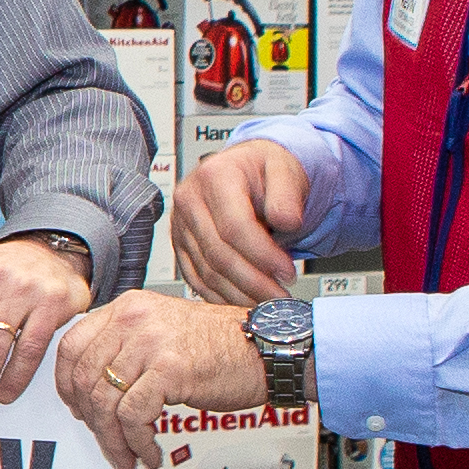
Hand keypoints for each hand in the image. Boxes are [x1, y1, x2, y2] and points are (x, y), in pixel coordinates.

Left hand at [48, 289, 272, 468]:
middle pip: (84, 378)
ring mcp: (151, 342)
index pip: (71, 346)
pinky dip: (137, 442)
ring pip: (106, 401)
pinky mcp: (170, 369)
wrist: (268, 349)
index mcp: (127, 308)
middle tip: (106, 443)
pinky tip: (150, 451)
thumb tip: (92, 390)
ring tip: (128, 456)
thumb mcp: (162, 333)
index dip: (66, 385)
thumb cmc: (222, 346)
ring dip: (114, 440)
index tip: (76, 409)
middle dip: (91, 421)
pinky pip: (133, 416)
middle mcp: (134, 319)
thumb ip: (125, 349)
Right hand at [174, 137, 316, 305]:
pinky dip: (221, 296)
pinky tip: (244, 300)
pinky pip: (196, 279)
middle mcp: (190, 200)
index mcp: (214, 176)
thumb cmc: (264, 169)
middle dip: (253, 281)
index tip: (287, 270)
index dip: (263, 255)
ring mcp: (180, 225)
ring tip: (268, 300)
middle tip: (280, 294)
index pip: (234, 227)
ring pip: (207, 273)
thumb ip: (288, 194)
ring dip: (240, 293)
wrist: (245, 169)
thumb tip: (287, 221)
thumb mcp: (285, 168)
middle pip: (218, 254)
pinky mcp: (180, 246)